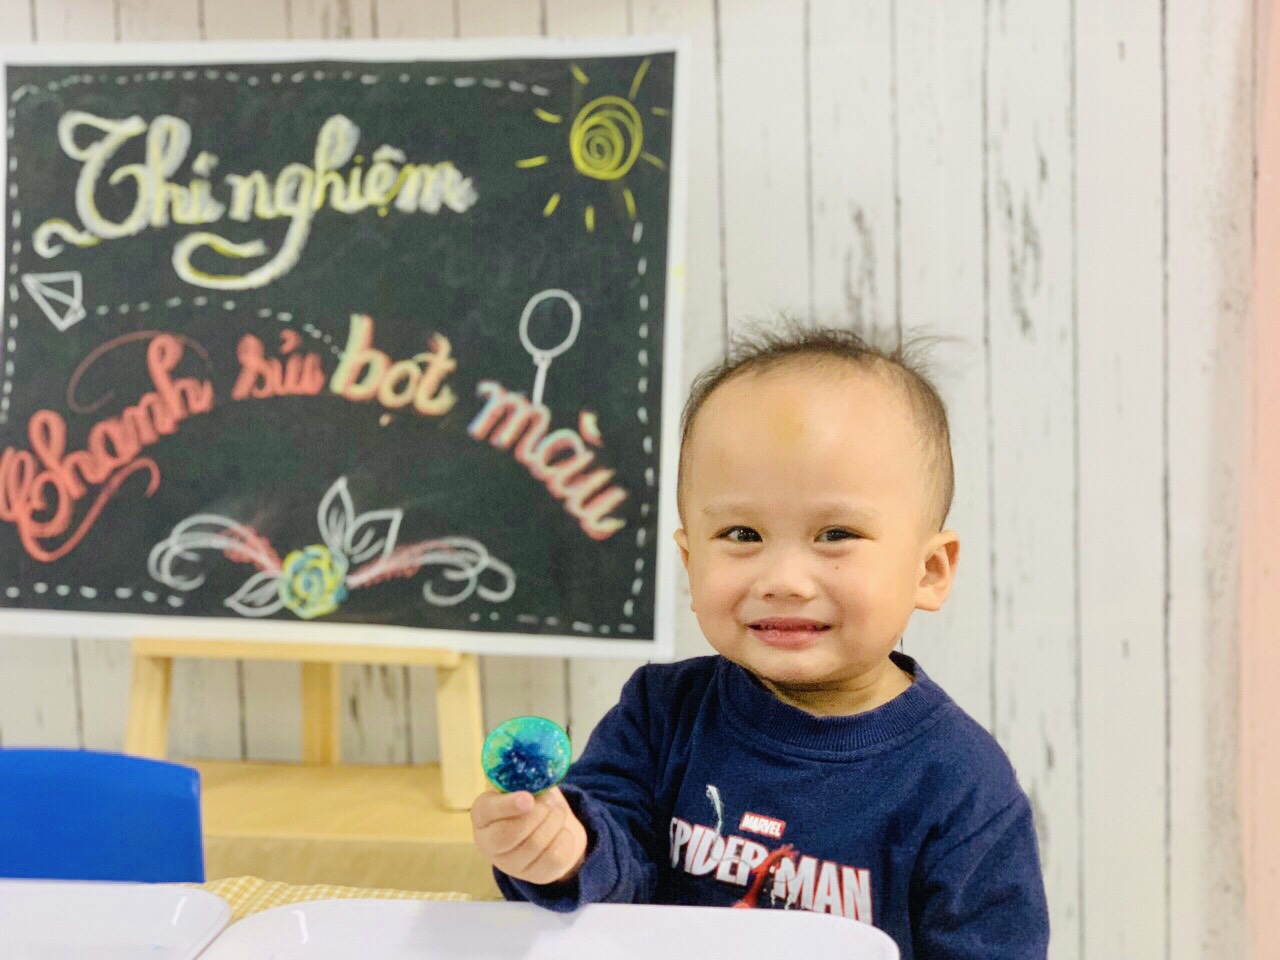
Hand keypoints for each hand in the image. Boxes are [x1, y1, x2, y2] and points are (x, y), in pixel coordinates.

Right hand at [471, 786, 588, 885]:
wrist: (549, 826)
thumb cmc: (531, 801)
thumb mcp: (524, 784)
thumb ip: (524, 776)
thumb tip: (536, 763)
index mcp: (483, 815)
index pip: (487, 812)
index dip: (507, 805)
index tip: (528, 798)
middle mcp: (489, 843)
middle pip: (510, 834)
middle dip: (538, 814)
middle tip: (550, 802)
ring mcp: (511, 864)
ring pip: (535, 845)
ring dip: (555, 822)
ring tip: (557, 812)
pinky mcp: (535, 876)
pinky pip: (555, 857)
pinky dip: (565, 838)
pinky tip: (561, 831)